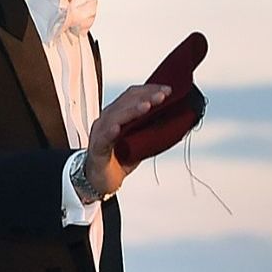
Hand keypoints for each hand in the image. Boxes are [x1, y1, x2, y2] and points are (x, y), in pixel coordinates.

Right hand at [84, 81, 173, 197]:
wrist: (99, 181)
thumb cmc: (118, 159)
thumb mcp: (140, 140)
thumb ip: (151, 129)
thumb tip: (175, 121)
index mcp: (118, 115)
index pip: (133, 95)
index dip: (150, 90)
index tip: (168, 90)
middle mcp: (107, 120)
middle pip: (125, 101)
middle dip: (145, 96)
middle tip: (163, 95)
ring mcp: (100, 133)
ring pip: (114, 116)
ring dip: (131, 110)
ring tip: (146, 107)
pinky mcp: (97, 149)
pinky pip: (103, 138)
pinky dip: (110, 132)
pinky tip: (118, 129)